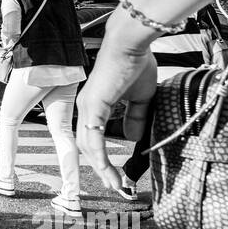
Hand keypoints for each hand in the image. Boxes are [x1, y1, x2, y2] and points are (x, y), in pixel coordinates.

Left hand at [76, 16, 159, 191]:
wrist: (132, 44)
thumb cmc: (137, 64)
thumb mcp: (140, 97)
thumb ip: (134, 117)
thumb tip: (134, 138)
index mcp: (96, 105)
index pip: (94, 137)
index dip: (102, 157)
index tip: (116, 174)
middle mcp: (87, 108)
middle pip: (88, 146)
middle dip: (101, 168)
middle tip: (115, 184)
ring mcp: (88, 108)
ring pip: (89, 147)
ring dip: (102, 168)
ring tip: (116, 183)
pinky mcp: (93, 107)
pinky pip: (94, 140)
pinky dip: (101, 159)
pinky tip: (110, 172)